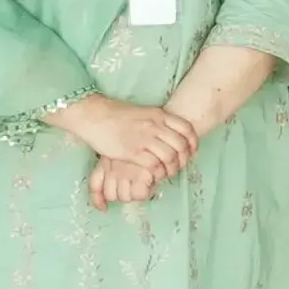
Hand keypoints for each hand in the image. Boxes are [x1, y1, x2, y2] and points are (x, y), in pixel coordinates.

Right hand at [55, 94, 190, 206]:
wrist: (95, 115)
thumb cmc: (117, 115)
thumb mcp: (143, 113)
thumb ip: (158, 122)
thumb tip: (170, 133)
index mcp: (159, 115)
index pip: (186, 128)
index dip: (193, 143)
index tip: (192, 152)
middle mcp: (155, 125)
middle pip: (180, 145)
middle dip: (184, 160)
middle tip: (179, 167)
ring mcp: (144, 138)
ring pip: (170, 157)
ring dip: (172, 169)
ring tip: (167, 173)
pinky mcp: (132, 151)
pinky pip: (154, 166)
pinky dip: (158, 173)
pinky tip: (155, 176)